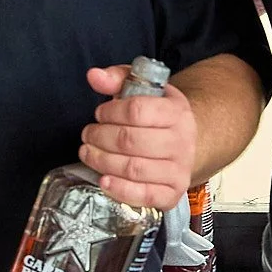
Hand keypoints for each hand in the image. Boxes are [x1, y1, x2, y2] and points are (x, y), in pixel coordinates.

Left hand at [79, 64, 196, 210]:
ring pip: (133, 168)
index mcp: (176, 111)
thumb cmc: (156, 117)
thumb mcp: (142, 90)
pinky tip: (104, 180)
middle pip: (131, 141)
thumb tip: (94, 76)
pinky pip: (145, 195)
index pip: (137, 110)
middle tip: (88, 135)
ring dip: (102, 161)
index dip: (110, 112)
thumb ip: (117, 78)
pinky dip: (120, 190)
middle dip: (100, 137)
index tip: (99, 114)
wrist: (183, 144)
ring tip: (88, 153)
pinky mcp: (173, 193)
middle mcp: (182, 141)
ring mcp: (179, 169)